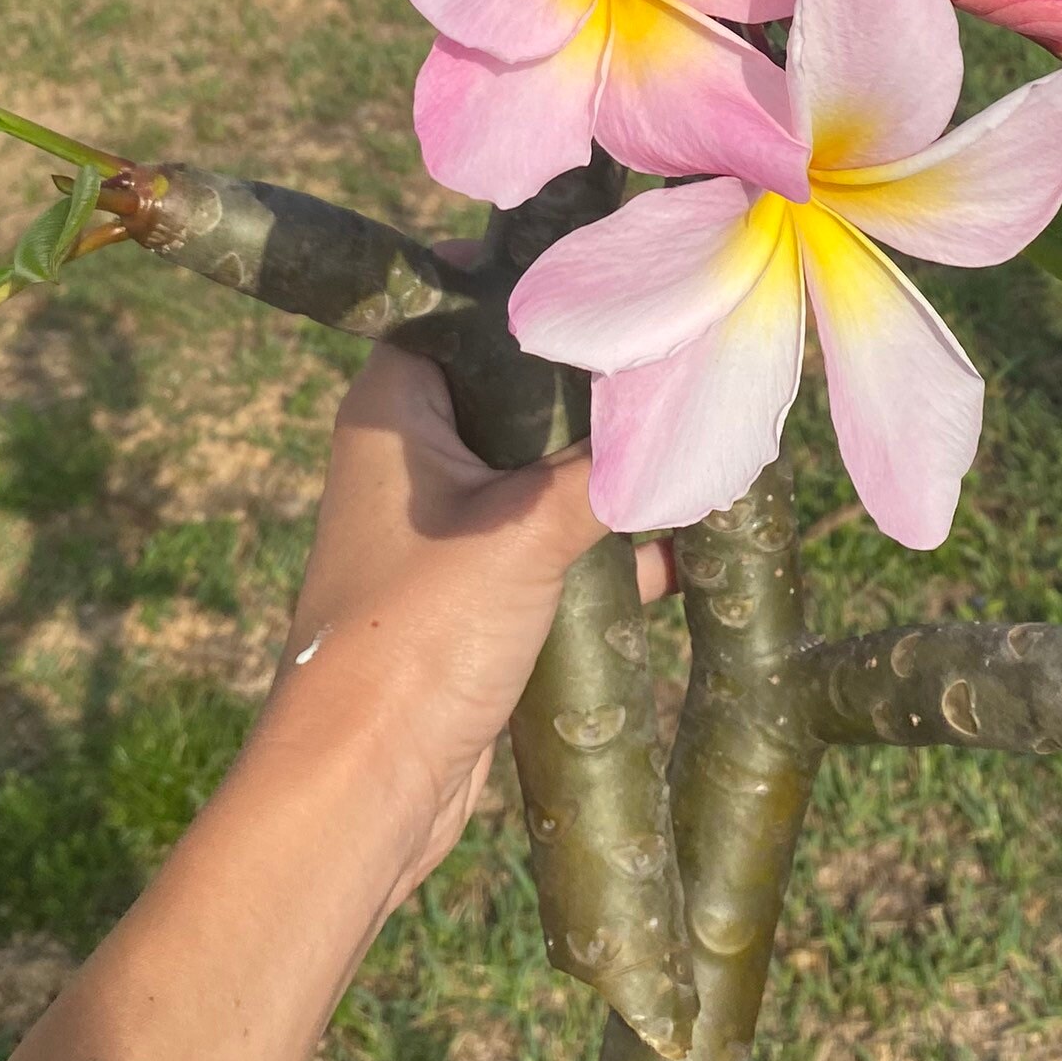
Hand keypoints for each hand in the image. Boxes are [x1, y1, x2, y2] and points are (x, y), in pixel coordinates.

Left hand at [259, 344, 670, 907]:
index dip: (527, 293)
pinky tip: (683, 551)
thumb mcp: (525, 530)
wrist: (367, 783)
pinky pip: (549, 549)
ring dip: (607, 474)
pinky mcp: (470, 598)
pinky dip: (606, 550)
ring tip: (695, 446)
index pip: (457, 310)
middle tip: (676, 360)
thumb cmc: (419, 632)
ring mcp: (440, 531)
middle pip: (513, 394)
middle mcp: (409, 459)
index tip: (608, 278)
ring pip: (538, 475)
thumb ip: (607, 471)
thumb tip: (691, 427)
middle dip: (592, 393)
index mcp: (393, 412)